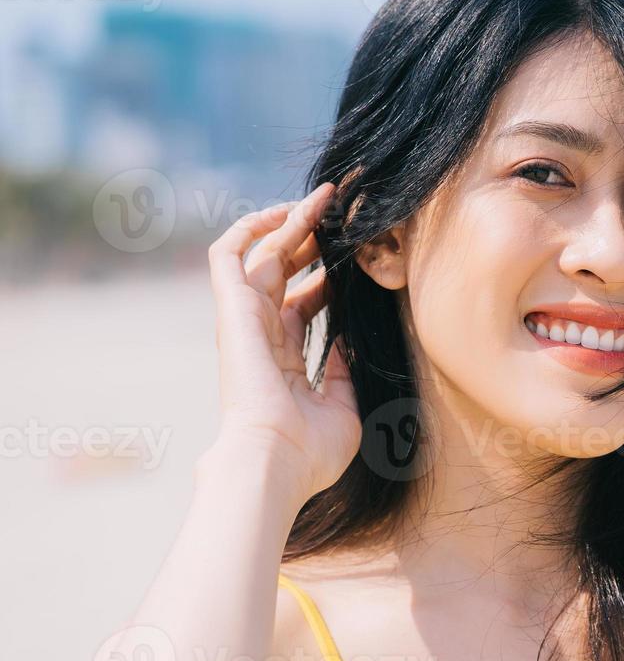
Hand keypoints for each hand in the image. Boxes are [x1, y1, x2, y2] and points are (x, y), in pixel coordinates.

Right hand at [206, 183, 360, 504]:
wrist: (278, 461)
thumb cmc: (311, 451)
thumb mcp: (344, 407)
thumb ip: (345, 372)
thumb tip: (352, 342)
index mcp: (283, 360)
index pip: (303, 306)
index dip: (327, 279)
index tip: (357, 258)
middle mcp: (260, 336)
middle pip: (284, 273)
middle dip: (310, 241)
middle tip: (341, 214)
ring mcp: (244, 321)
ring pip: (262, 255)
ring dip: (290, 223)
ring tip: (324, 199)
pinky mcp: (232, 310)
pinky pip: (229, 253)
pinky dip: (252, 226)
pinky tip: (288, 209)